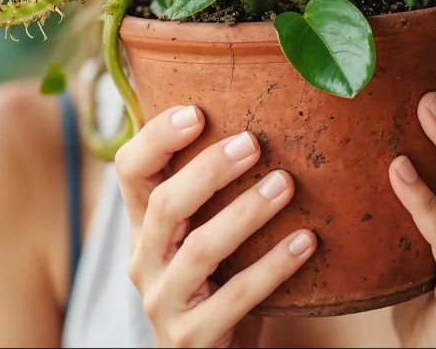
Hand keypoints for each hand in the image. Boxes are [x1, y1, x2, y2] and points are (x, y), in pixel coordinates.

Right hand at [114, 107, 317, 347]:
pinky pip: (234, 298)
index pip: (129, 170)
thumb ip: (212, 192)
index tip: (195, 110)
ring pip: (199, 249)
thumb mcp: (204, 234)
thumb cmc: (219, 281)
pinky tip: (306, 242)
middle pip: (164, 204)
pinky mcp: (192, 339)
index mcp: (145, 226)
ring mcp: (164, 303)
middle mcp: (144, 261)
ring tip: (287, 185)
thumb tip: (261, 119)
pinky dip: (273, 267)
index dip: (155, 137)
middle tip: (253, 143)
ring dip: (247, 212)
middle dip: (208, 169)